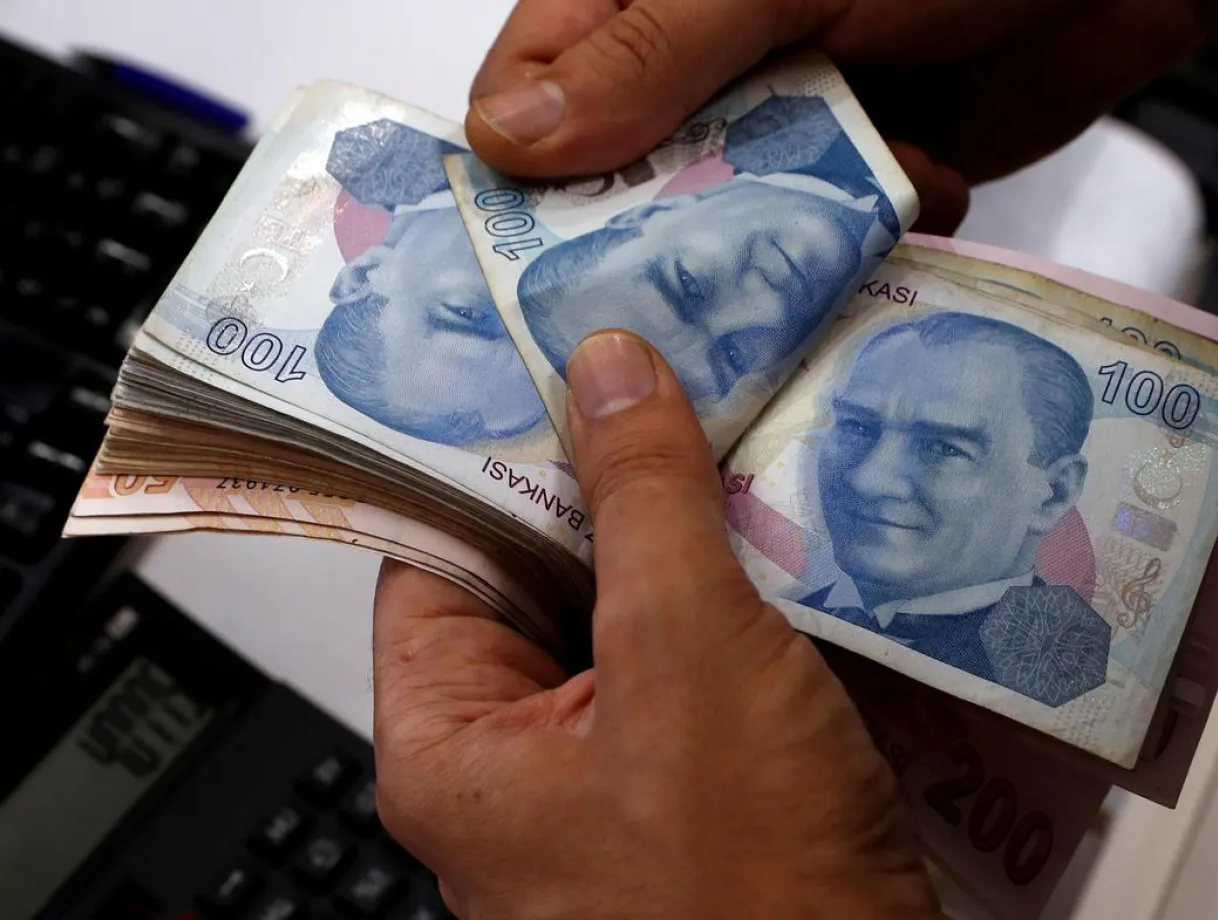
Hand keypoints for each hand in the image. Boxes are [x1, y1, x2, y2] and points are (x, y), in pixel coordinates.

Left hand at [372, 330, 934, 917]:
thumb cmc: (748, 895)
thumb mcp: (689, 659)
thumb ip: (643, 504)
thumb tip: (607, 372)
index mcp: (452, 741)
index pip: (434, 545)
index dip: (486, 444)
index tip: (543, 353)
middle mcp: (516, 762)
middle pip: (538, 571)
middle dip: (607, 479)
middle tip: (657, 370)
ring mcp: (611, 774)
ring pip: (627, 611)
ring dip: (682, 533)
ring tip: (727, 424)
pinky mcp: (697, 785)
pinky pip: (695, 659)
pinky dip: (734, 595)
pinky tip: (782, 526)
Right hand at [465, 0, 1217, 219]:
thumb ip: (654, 49)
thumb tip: (514, 135)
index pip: (537, 71)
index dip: (525, 162)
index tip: (529, 252)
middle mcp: (706, 43)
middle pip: (620, 168)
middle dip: (655, 219)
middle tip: (681, 268)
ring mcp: (785, 110)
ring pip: (722, 216)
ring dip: (771, 232)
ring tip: (830, 208)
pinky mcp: (858, 168)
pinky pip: (815, 239)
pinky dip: (857, 234)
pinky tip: (912, 184)